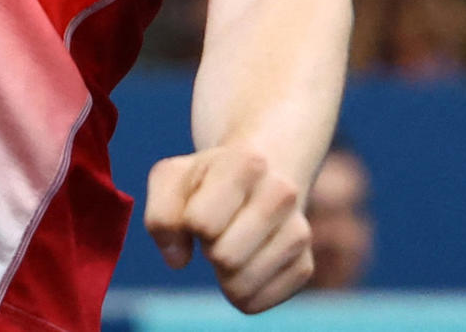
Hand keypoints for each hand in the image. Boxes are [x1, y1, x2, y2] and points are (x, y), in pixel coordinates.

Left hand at [146, 144, 313, 311]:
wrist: (257, 179)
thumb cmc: (206, 181)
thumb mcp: (171, 179)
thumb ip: (161, 215)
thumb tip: (177, 259)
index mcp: (247, 163)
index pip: (203, 223)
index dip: (190, 223)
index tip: (198, 207)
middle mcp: (282, 193)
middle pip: (225, 257)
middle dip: (209, 249)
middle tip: (216, 229)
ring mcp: (299, 231)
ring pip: (242, 285)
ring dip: (224, 274)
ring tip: (231, 243)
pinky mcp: (304, 266)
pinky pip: (257, 302)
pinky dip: (240, 291)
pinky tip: (245, 262)